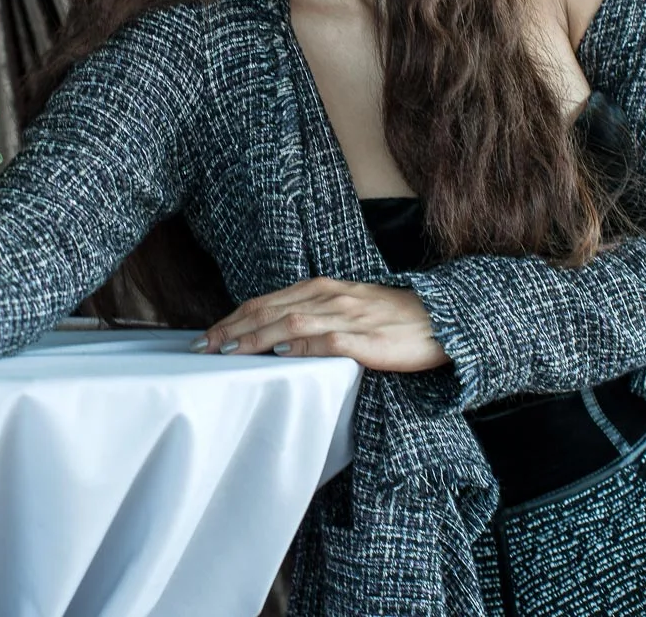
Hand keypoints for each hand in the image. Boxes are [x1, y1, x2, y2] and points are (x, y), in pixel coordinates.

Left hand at [192, 276, 449, 372]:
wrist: (442, 320)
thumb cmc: (393, 319)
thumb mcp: (348, 308)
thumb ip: (314, 317)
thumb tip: (274, 337)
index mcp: (324, 289)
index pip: (267, 302)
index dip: (234, 318)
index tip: (206, 337)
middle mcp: (331, 297)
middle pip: (271, 310)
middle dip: (233, 329)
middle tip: (203, 348)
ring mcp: (350, 317)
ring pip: (293, 323)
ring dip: (257, 338)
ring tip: (230, 352)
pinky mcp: (369, 340)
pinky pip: (332, 341)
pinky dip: (304, 348)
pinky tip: (284, 356)